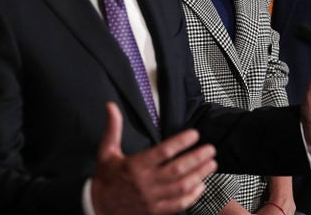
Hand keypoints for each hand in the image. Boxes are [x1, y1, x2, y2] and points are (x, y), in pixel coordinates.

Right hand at [91, 102, 216, 214]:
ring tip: (211, 164)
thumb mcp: (106, 151)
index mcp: (135, 165)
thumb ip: (113, 128)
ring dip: (199, 175)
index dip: (181, 142)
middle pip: (178, 169)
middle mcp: (145, 183)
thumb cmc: (105, 178)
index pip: (163, 151)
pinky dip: (192, 196)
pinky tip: (201, 186)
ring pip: (181, 187)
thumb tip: (111, 106)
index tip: (194, 134)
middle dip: (197, 158)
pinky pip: (179, 205)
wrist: (99, 207)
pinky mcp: (156, 211)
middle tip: (210, 149)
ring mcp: (152, 199)